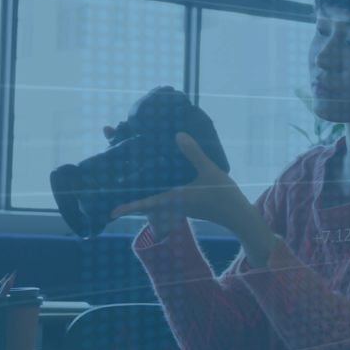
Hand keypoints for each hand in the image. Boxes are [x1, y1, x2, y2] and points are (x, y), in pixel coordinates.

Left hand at [109, 132, 257, 235]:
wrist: (237, 215)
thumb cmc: (223, 197)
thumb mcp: (209, 171)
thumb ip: (193, 153)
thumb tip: (177, 134)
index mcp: (174, 198)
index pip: (146, 204)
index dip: (128, 208)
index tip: (112, 212)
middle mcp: (172, 203)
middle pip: (144, 199)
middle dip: (127, 193)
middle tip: (111, 182)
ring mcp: (177, 203)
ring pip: (153, 196)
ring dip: (140, 187)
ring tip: (129, 171)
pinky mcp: (184, 201)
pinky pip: (164, 193)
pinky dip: (155, 184)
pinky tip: (156, 170)